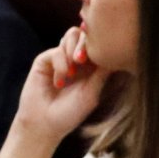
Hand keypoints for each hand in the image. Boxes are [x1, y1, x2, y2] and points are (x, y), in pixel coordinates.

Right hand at [13, 26, 111, 142]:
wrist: (45, 124)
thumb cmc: (71, 113)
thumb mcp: (92, 93)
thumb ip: (101, 73)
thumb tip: (114, 53)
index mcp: (93, 67)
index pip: (101, 44)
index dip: (103, 45)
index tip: (102, 57)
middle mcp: (78, 59)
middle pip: (87, 33)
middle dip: (86, 43)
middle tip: (82, 61)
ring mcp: (61, 58)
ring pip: (71, 34)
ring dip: (73, 50)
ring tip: (72, 73)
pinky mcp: (44, 60)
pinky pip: (56, 51)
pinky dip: (60, 65)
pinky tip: (59, 82)